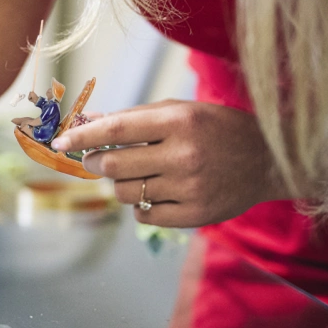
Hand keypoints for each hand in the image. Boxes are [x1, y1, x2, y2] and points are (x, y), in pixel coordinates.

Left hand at [50, 99, 287, 226]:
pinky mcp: (197, 215)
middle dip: (95, 163)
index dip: (81, 136)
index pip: (115, 129)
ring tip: (137, 174)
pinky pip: (146, 216)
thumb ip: (132, 118)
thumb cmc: (215, 128)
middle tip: (94, 160)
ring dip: (120, 184)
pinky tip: (156, 192)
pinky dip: (142, 206)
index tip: (59, 142)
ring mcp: (191, 187)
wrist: (269, 160)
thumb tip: (85, 123)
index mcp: (177, 121)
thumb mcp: (177, 111)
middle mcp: (183, 154)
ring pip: (126, 192)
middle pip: (114, 165)